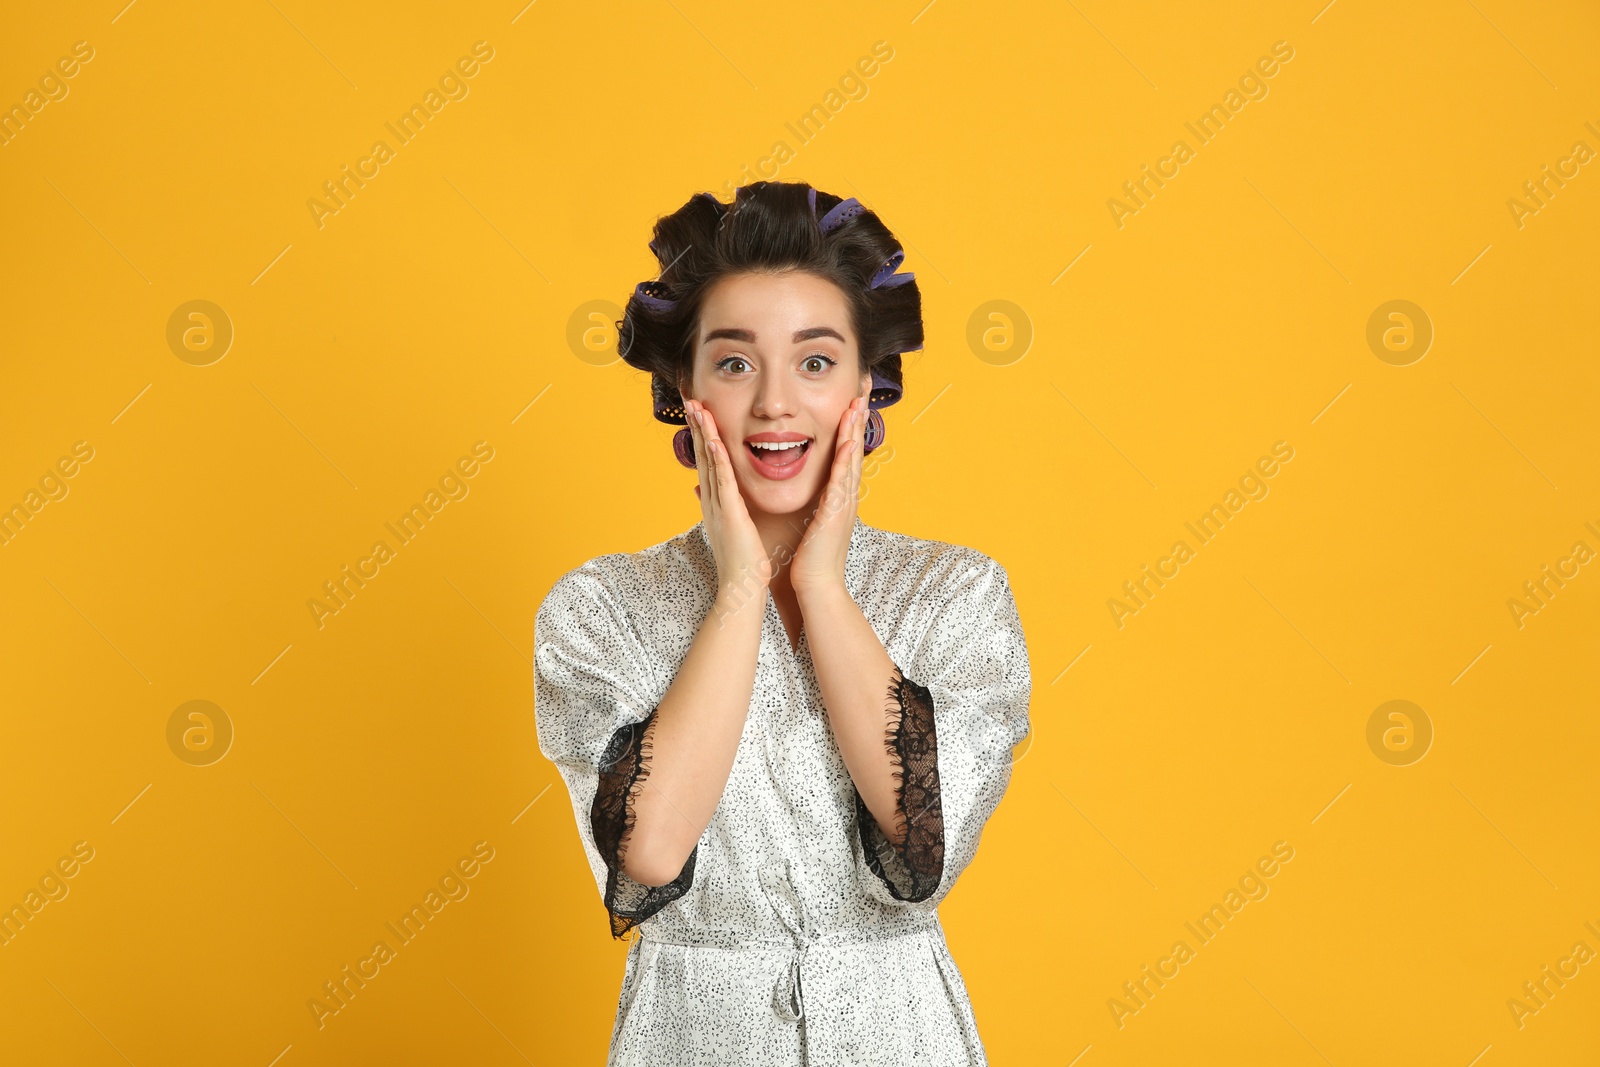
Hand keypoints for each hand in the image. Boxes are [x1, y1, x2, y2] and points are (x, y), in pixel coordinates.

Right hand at [685, 398, 773, 602]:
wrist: (742, 588)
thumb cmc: (742, 562)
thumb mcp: (728, 528)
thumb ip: (717, 506)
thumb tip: (699, 490)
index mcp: (714, 503)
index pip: (707, 463)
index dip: (702, 437)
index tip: (698, 414)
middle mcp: (711, 501)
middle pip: (702, 456)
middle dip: (697, 428)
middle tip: (691, 401)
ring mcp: (718, 505)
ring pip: (710, 462)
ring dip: (703, 434)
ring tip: (697, 409)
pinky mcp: (729, 512)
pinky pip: (722, 479)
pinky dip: (717, 458)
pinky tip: (713, 439)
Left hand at [789, 396, 865, 596]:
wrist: (817, 586)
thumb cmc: (810, 559)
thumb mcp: (811, 522)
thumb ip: (812, 504)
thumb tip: (808, 493)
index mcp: (837, 497)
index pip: (844, 454)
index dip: (848, 427)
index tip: (850, 401)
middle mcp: (845, 496)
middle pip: (853, 449)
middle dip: (857, 419)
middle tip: (861, 389)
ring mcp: (843, 504)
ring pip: (851, 459)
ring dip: (855, 431)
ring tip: (858, 403)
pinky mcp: (835, 514)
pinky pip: (841, 482)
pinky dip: (845, 460)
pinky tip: (847, 441)